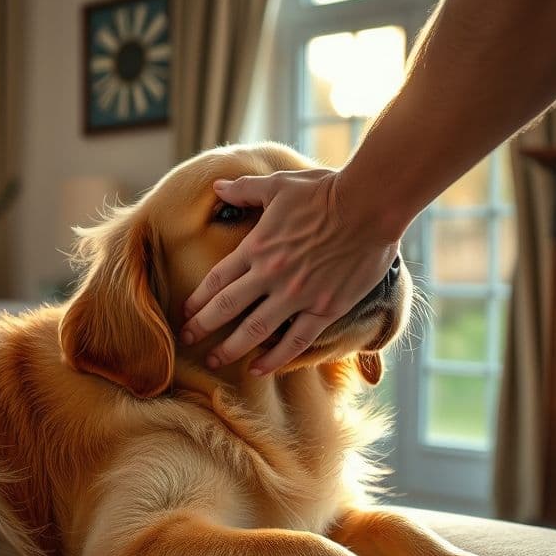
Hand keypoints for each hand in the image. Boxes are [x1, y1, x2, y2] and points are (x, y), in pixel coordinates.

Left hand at [180, 169, 400, 374]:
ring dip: (230, 349)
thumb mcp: (279, 185)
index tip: (185, 313)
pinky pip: (295, 341)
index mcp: (257, 247)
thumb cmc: (325, 191)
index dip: (197, 300)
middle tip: (187, 341)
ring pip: (254, 331)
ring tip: (214, 363)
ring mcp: (298, 295)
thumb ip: (245, 189)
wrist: (371, 204)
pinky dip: (275, 359)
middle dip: (202, 328)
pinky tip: (259, 370)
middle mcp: (271, 275)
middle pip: (226, 309)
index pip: (216, 280)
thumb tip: (217, 185)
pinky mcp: (325, 309)